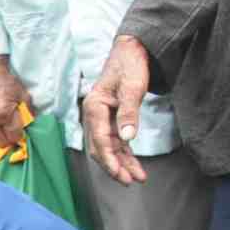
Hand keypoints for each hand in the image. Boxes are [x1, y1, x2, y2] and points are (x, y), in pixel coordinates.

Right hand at [0, 55, 33, 148]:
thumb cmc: (7, 83)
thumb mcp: (23, 96)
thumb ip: (27, 113)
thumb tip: (29, 128)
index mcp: (5, 112)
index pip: (14, 136)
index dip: (18, 135)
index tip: (18, 131)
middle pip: (2, 143)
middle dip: (8, 139)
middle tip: (9, 131)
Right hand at [83, 35, 149, 184]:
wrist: (132, 49)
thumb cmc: (130, 64)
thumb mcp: (132, 87)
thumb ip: (129, 113)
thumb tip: (127, 138)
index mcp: (94, 106)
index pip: (99, 139)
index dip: (109, 159)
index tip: (120, 174)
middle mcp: (93, 114)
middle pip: (100, 147)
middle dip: (114, 166)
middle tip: (129, 181)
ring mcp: (101, 117)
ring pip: (108, 147)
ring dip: (121, 163)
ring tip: (136, 177)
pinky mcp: (111, 118)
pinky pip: (115, 141)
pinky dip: (124, 154)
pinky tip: (134, 165)